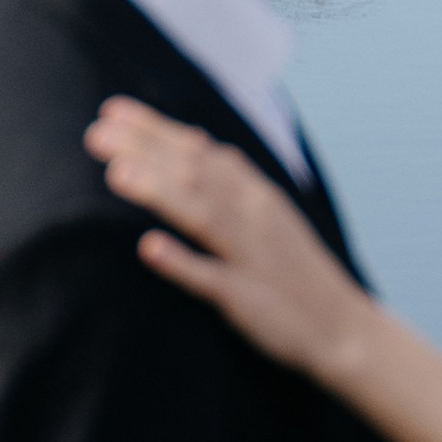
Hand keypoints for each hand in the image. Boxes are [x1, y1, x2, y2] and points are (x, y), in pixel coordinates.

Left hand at [85, 98, 370, 381]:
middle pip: (194, 174)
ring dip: (159, 192)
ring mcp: (251, 255)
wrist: (346, 330)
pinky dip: (182, 261)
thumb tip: (195, 140)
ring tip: (116, 174)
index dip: (155, 130)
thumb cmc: (295, 272)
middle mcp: (253, 216)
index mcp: (255, 194)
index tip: (111, 111)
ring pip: (202, 215)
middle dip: (145, 151)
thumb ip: (231, 179)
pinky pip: (213, 278)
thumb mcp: (268, 215)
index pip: (199, 151)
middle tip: (96, 133)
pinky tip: (150, 248)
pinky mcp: (249, 298)